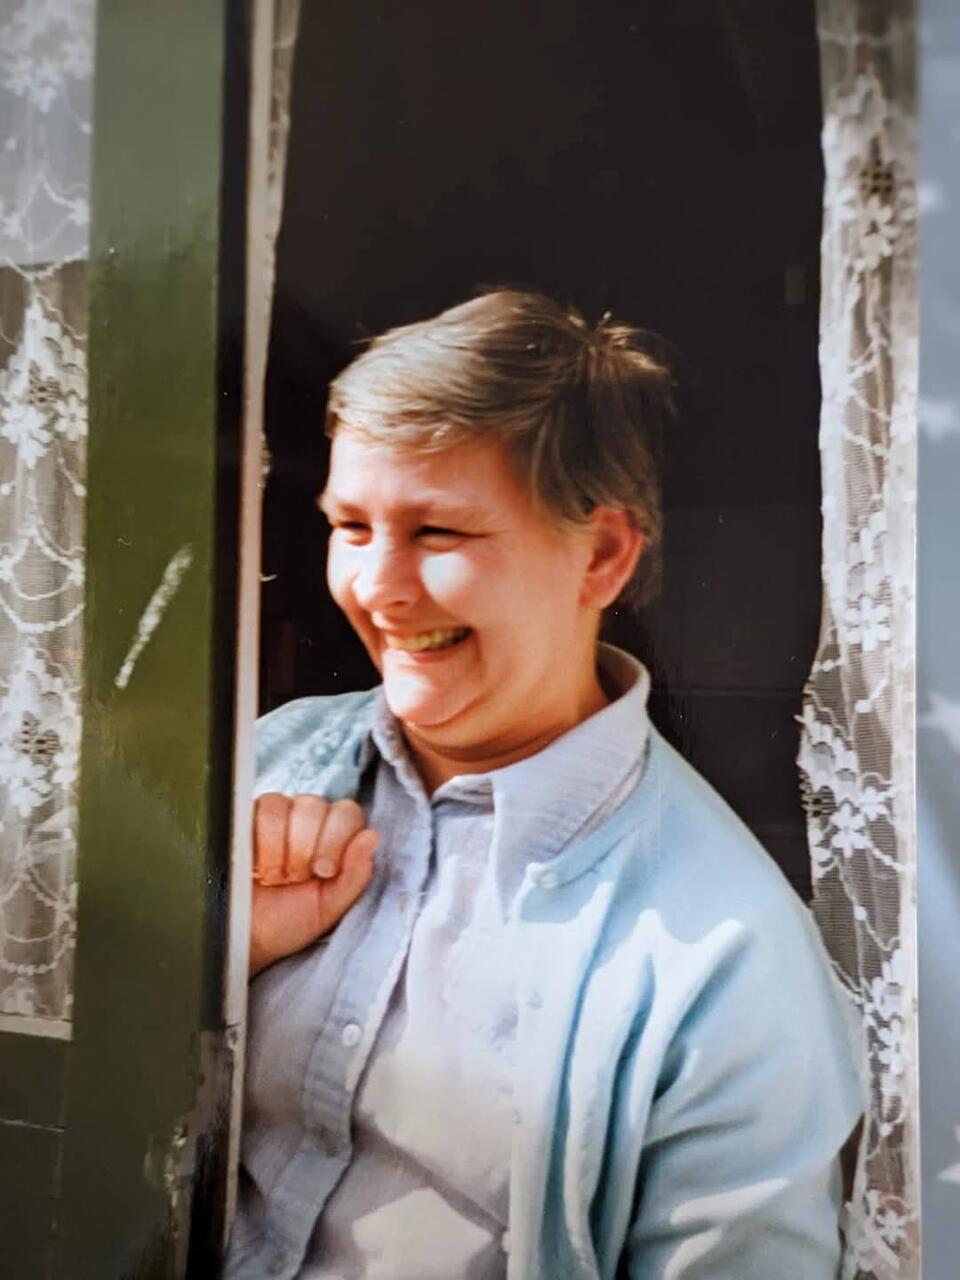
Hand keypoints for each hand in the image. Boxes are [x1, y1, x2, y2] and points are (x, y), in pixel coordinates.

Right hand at [249, 793, 377, 976]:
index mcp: (334, 836)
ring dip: (279, 846)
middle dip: (304, 847)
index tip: (323, 872)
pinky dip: (258, 841)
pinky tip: (255, 865)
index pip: (346, 812)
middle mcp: (306, 820)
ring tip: (274, 875)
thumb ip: (355, 875)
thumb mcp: (329, 907)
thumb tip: (371, 836)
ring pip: (284, 805)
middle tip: (294, 878)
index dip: (336, 840)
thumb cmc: (288, 922)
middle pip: (314, 805)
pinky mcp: (245, 818)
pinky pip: (257, 809)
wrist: (246, 938)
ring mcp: (275, 816)